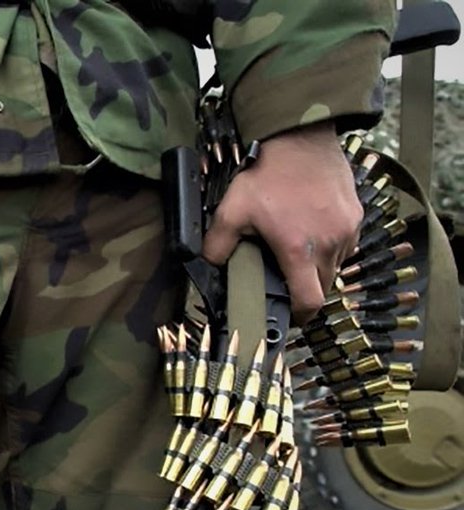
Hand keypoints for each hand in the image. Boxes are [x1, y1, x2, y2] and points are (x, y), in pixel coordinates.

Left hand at [201, 122, 361, 323]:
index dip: (299, 317)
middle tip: (285, 286)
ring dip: (318, 271)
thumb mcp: (231, 211)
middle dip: (306, 293)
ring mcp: (347, 229)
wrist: (300, 138)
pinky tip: (310, 236)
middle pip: (324, 288)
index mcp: (299, 250)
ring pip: (337, 267)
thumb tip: (207, 267)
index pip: (309, 301)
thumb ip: (217, 246)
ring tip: (295, 258)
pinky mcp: (356, 215)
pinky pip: (346, 245)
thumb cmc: (266, 174)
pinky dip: (330, 249)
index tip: (288, 318)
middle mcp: (330, 244)